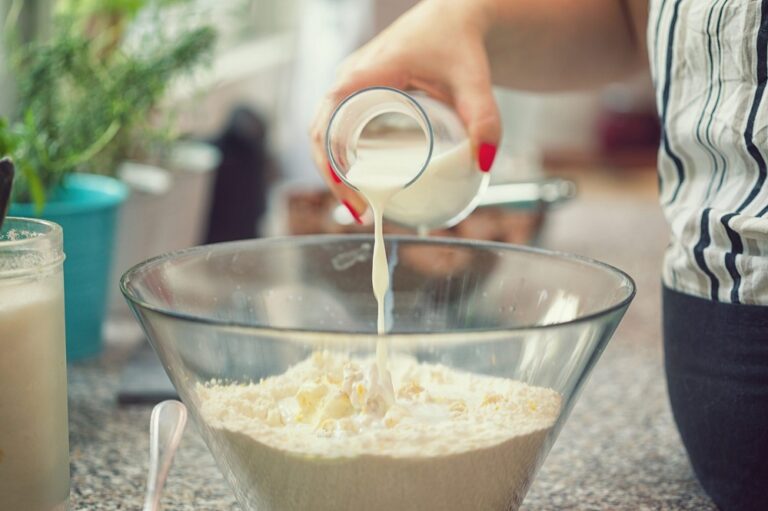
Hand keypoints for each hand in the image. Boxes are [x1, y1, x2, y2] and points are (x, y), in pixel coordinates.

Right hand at [309, 0, 500, 219]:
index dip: (329, 162)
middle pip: (320, 133)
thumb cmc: (457, 41)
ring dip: (333, 168)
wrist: (453, 17)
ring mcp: (350, 83)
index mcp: (367, 73)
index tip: (350, 195)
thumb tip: (482, 164)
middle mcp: (350, 77)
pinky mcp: (357, 90)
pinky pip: (335, 125)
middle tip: (360, 210)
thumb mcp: (473, 80)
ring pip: (324, 131)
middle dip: (332, 176)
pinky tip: (358, 179)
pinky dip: (340, 155)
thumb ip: (485, 119)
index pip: (328, 121)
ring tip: (358, 203)